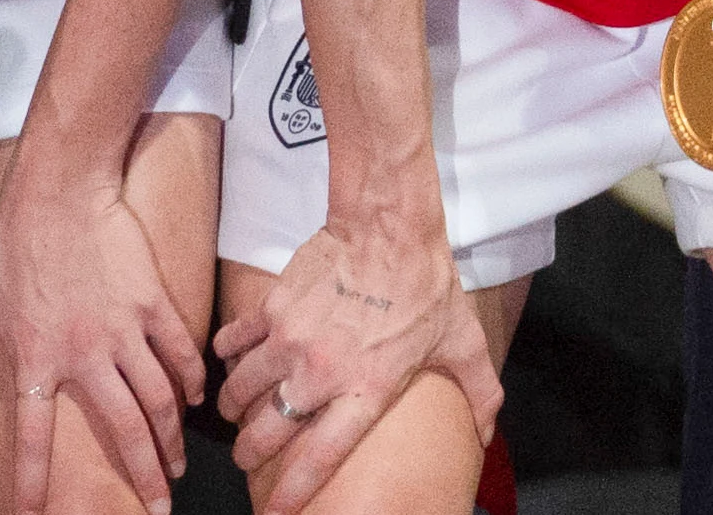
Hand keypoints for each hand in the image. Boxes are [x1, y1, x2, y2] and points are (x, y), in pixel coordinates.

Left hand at [0, 168, 202, 509]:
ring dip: (170, 437)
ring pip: (156, 396)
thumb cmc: (8, 245)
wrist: (60, 193)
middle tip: (158, 505)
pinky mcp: (152, 302)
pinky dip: (190, 379)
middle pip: (121, 427)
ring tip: (178, 466)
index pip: (33, 437)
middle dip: (142, 473)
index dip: (32, 480)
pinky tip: (197, 400)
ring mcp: (124, 329)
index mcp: (34, 360)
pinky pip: (178, 350)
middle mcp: (83, 355)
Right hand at [220, 213, 498, 510]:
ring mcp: (290, 341)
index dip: (293, 493)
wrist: (389, 226)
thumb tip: (486, 433)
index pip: (320, 457)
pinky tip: (232, 362)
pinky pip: (232, 346)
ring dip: (234, 409)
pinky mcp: (270, 312)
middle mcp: (322, 372)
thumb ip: (479, 391)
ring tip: (239, 411)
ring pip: (239, 394)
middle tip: (248, 455)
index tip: (274, 513)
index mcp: (366, 388)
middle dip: (249, 454)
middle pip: (265, 435)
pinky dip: (226, 358)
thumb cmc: (427, 286)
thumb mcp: (462, 342)